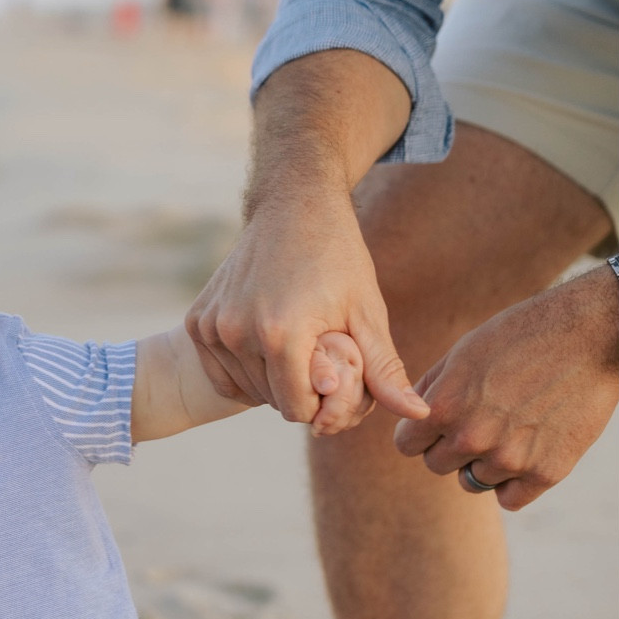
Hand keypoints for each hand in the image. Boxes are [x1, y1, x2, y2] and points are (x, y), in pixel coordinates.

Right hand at [188, 188, 428, 426]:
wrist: (293, 205)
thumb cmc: (338, 257)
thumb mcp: (367, 311)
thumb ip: (385, 370)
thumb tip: (420, 414)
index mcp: (281, 334)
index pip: (298, 409)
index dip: (324, 402)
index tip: (338, 374)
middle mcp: (237, 332)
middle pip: (272, 402)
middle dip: (300, 392)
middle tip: (319, 357)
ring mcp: (212, 327)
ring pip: (246, 390)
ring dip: (272, 382)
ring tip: (296, 346)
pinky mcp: (197, 322)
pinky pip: (220, 375)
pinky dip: (244, 372)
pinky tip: (267, 347)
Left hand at [393, 265, 618, 509]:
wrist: (589, 335)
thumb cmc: (523, 336)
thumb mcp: (464, 352)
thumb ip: (431, 389)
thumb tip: (410, 414)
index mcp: (443, 407)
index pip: (407, 445)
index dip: (421, 432)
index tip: (441, 422)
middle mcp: (471, 438)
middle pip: (437, 465)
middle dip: (451, 447)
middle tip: (482, 420)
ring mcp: (509, 459)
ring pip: (474, 482)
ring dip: (486, 462)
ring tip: (512, 427)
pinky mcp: (545, 472)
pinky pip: (509, 499)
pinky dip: (514, 483)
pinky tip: (527, 451)